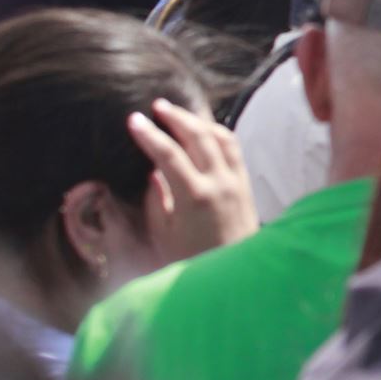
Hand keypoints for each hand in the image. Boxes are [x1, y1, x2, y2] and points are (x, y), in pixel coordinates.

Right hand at [128, 98, 258, 261]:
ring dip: (198, 121)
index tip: (134, 120)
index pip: (168, 154)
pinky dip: (218, 133)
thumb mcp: (162, 233)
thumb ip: (155, 199)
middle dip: (176, 117)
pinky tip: (204, 129)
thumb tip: (152, 172)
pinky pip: (233, 148)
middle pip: (198, 136)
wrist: (235, 273)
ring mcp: (236, 181)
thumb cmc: (191, 259)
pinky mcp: (246, 183)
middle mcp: (219, 183)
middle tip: (156, 106)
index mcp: (194, 196)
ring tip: (178, 113)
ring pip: (220, 137)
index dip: (149, 135)